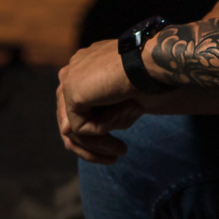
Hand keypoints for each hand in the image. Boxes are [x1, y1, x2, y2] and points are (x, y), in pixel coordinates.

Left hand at [57, 41, 143, 163]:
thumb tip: (67, 132)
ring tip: (121, 151)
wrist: (151, 62)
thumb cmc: (147, 78)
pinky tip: (120, 128)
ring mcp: (70, 79)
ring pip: (75, 127)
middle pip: (71, 118)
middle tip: (116, 155)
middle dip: (93, 144)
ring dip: (99, 144)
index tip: (117, 147)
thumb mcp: (122, 101)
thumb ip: (99, 114)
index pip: (79, 106)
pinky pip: (81, 128)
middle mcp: (74, 70)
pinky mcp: (72, 92)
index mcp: (86, 66)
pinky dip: (102, 135)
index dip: (95, 130)